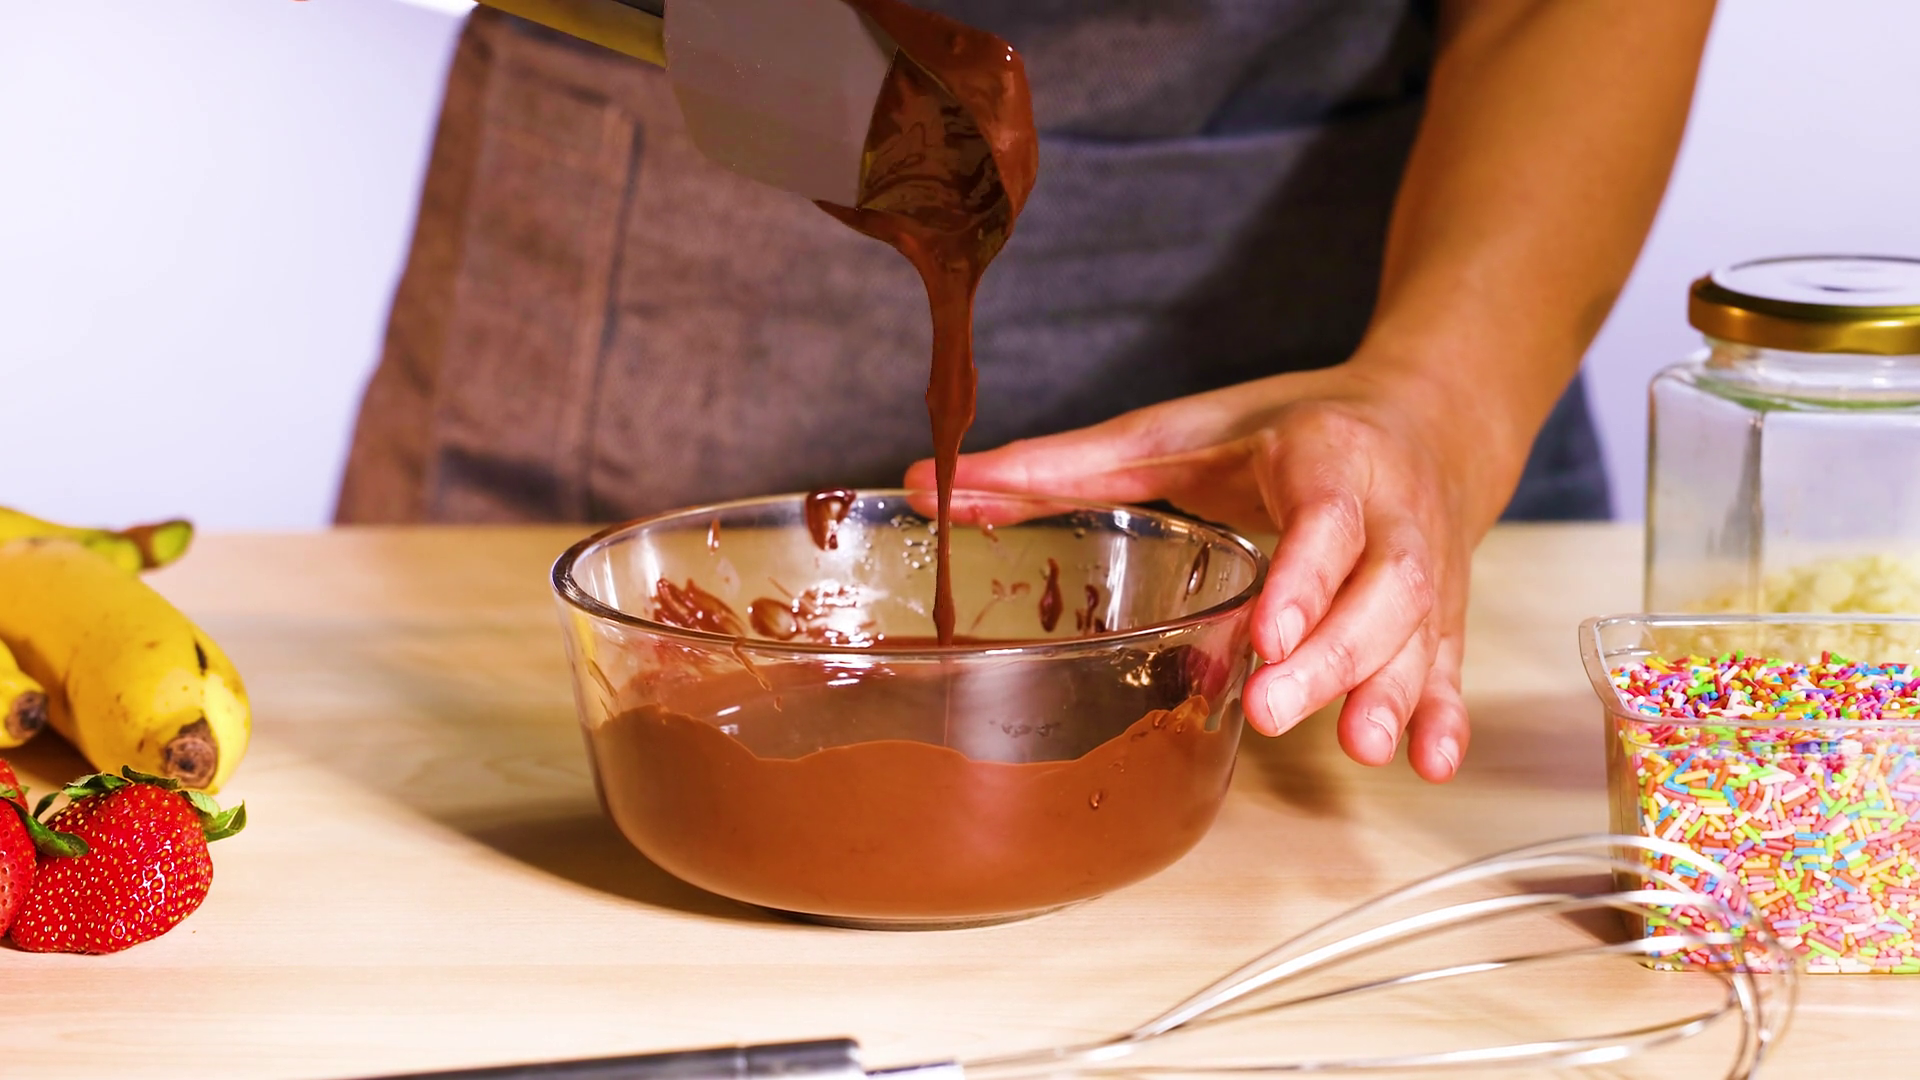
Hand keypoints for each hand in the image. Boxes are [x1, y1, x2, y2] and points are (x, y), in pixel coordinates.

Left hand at [904, 356, 1531, 781]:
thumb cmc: (1284, 430)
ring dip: (1394, 692)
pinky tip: (1430, 763)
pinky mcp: (1443, 609)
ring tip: (1362, 748)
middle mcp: (1387, 511)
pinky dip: (1446, 714)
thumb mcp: (1175, 433)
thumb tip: (940, 483)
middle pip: (1379, 587)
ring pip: (1420, 632)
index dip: (1307, 572)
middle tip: (1273, 709)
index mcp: (1323, 456)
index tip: (1270, 627)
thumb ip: (1064, 466)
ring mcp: (1425, 564)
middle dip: (1335, 653)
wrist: (1422, 417)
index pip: (1325, 516)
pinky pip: (1452, 663)